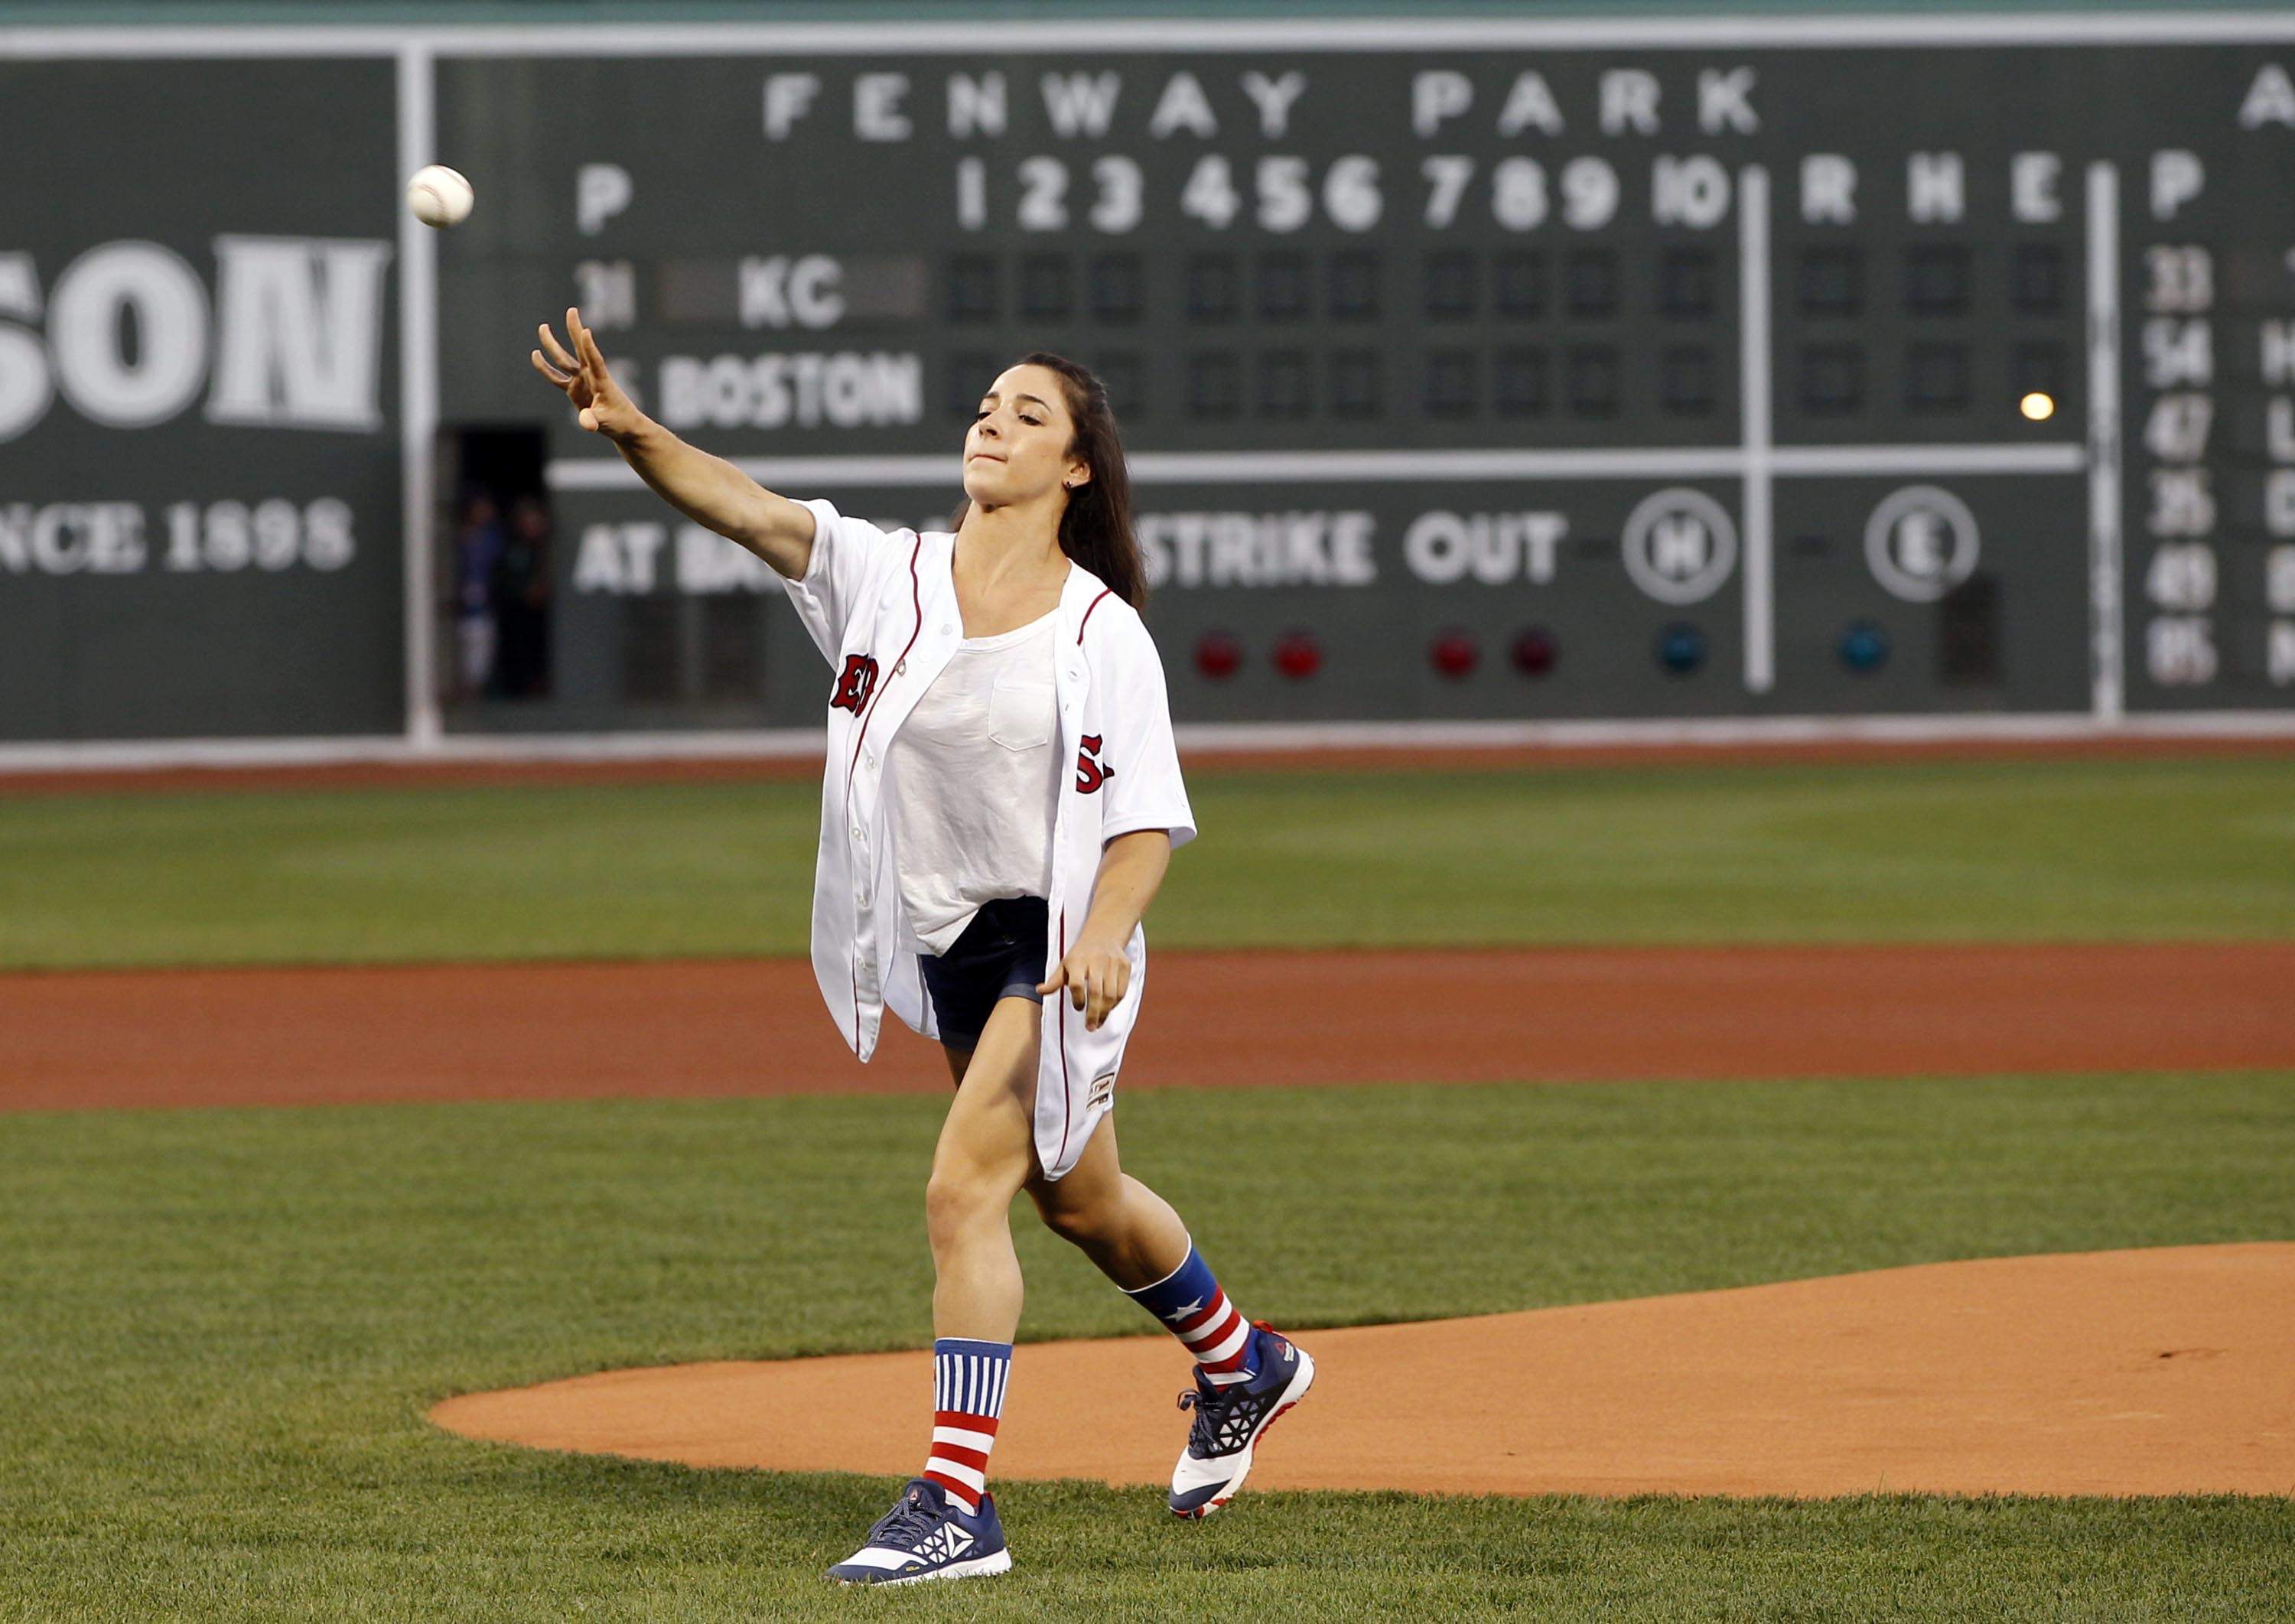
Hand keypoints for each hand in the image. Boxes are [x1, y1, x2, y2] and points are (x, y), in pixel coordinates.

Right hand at [531, 307, 638, 439]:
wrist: (623, 425)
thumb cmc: (620, 421)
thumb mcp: (606, 422)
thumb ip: (593, 421)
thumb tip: (585, 423)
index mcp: (602, 381)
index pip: (595, 361)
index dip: (590, 347)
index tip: (586, 331)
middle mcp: (591, 376)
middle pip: (580, 349)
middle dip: (575, 330)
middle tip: (572, 310)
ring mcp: (582, 380)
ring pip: (564, 359)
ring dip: (553, 344)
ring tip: (543, 327)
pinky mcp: (574, 389)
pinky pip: (556, 376)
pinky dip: (546, 367)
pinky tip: (535, 354)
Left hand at [1038, 939, 1131, 1031]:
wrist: (1104, 935)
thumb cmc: (1081, 955)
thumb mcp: (1065, 965)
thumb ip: (1054, 981)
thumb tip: (1039, 991)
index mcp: (1077, 960)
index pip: (1076, 984)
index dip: (1077, 999)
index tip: (1078, 1008)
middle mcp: (1096, 960)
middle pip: (1095, 992)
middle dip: (1093, 1013)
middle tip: (1090, 1027)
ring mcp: (1112, 963)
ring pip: (1111, 994)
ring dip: (1105, 1012)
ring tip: (1098, 1022)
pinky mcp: (1125, 966)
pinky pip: (1121, 991)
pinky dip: (1115, 1004)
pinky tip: (1108, 1010)